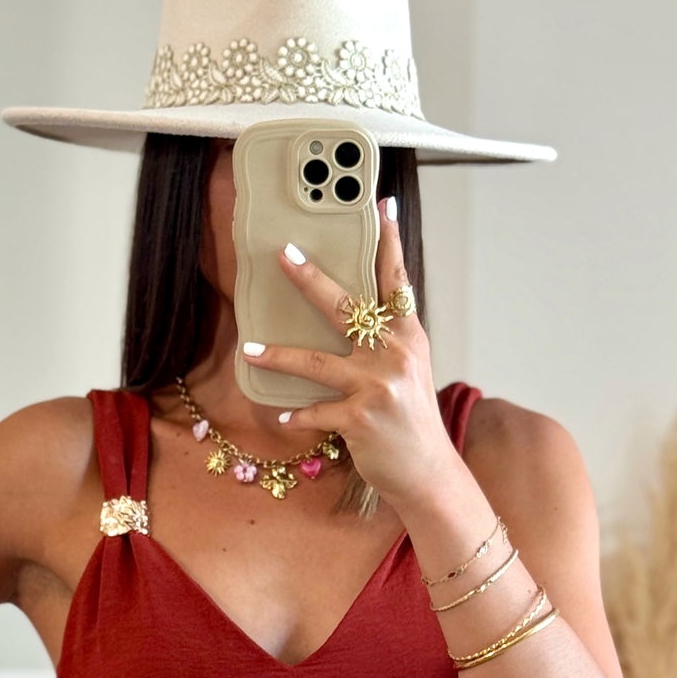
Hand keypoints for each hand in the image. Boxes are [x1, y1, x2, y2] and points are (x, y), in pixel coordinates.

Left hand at [241, 196, 461, 511]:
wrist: (427, 472)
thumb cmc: (412, 420)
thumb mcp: (410, 370)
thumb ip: (387, 340)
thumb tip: (354, 313)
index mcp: (408, 336)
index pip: (396, 280)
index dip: (389, 242)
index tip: (381, 205)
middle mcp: (394, 354)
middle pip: (346, 306)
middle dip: (311, 279)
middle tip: (285, 254)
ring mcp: (376, 386)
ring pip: (315, 362)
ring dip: (277, 355)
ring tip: (249, 348)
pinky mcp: (359, 418)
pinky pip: (315, 412)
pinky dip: (296, 417)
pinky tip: (283, 419)